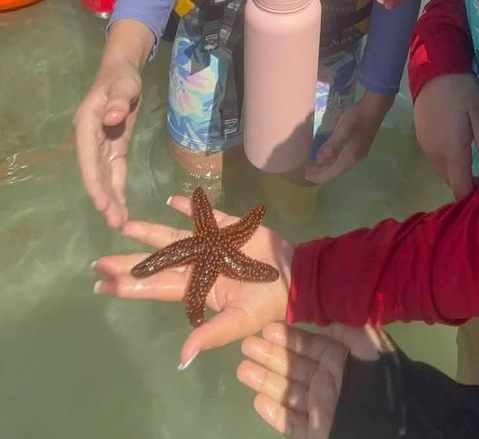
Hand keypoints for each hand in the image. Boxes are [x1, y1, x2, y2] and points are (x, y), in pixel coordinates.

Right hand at [74, 59, 142, 227]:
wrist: (122, 73)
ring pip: (105, 177)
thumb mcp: (123, 84)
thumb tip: (112, 116)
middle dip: (104, 198)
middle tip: (115, 222)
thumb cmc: (120, 77)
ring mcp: (101, 145)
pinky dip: (118, 189)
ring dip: (111, 199)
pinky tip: (122, 207)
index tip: (100, 203)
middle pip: (95, 173)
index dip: (93, 182)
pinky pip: (114, 171)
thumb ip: (118, 100)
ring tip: (119, 222)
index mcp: (87, 125)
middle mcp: (90, 139)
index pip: (88, 158)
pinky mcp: (113, 147)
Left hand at [93, 195, 294, 368]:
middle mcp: (198, 265)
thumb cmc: (268, 302)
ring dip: (151, 231)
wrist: (297, 277)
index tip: (101, 285)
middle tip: (99, 260)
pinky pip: (205, 216)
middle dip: (130, 261)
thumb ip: (210, 335)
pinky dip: (189, 209)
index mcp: (197, 288)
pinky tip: (172, 202)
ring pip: (174, 237)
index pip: (155, 286)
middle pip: (158, 261)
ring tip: (126, 224)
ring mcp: (211, 245)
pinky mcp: (229, 228)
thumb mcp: (239, 323)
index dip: (129, 285)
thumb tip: (183, 358)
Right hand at [238, 323, 393, 438]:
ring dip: (264, 381)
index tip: (265, 329)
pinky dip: (274, 413)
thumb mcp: (366, 342)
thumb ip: (344, 327)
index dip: (287, 337)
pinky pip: (291, 423)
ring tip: (242, 370)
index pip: (309, 345)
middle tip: (245, 346)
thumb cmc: (376, 375)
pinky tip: (257, 401)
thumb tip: (321, 315)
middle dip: (269, 356)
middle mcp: (328, 381)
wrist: (388, 420)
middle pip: (293, 367)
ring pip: (287, 393)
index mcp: (341, 360)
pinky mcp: (316, 431)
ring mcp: (320, 407)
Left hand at [305, 91, 393, 184]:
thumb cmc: (356, 118)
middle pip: (335, 172)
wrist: (374, 108)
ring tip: (315, 165)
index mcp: (349, 158)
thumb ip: (331, 146)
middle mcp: (354, 160)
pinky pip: (342, 160)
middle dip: (321, 173)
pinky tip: (328, 155)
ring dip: (327, 167)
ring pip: (339, 166)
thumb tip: (319, 160)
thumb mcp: (342, 131)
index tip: (306, 176)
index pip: (331, 174)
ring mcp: (358, 154)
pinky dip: (333, 160)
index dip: (318, 176)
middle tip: (308, 171)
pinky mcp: (359, 148)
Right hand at [414, 74, 478, 199]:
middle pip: (451, 183)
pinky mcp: (420, 139)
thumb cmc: (464, 92)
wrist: (434, 70)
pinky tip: (459, 147)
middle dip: (468, 184)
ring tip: (475, 161)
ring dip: (457, 172)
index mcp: (452, 152)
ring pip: (443, 172)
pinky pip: (435, 159)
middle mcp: (435, 155)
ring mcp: (425, 147)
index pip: (460, 190)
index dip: (474, 197)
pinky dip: (448, 161)